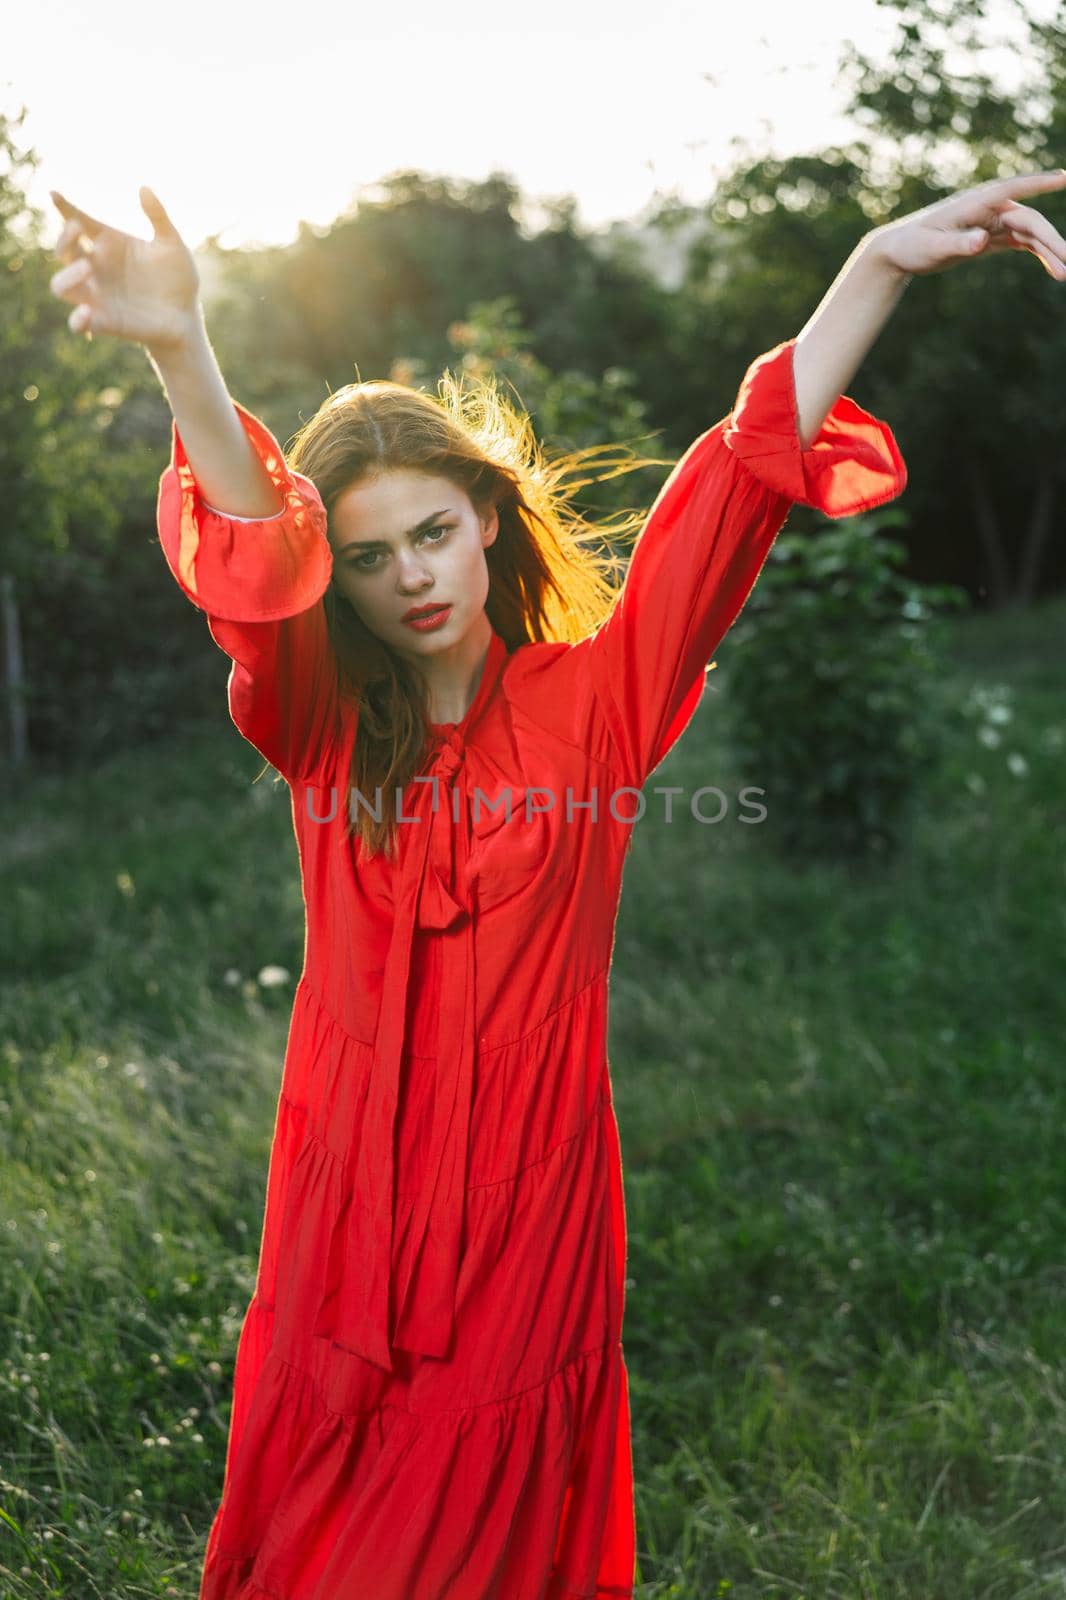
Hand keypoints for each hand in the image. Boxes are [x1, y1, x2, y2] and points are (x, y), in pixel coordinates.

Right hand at [48, 186, 202, 350]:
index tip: (54, 193)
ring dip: (67, 276)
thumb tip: (144, 187)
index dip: (64, 207)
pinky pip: (77, 323)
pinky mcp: (103, 322)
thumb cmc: (178, 279)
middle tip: (79, 229)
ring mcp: (97, 296)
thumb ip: (158, 216)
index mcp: (109, 243)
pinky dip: (77, 319)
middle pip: (64, 251)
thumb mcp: (172, 245)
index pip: (79, 221)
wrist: (187, 317)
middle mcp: (97, 268)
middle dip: (64, 239)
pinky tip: (87, 312)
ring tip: (87, 268)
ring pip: (60, 286)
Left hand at [868, 168, 1065, 280]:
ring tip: (1064, 274)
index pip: (1014, 188)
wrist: (900, 250)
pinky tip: (1053, 269)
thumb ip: (959, 243)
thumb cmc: (913, 245)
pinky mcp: (991, 237)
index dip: (1040, 183)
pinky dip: (1037, 255)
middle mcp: (989, 209)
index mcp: (976, 203)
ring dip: (1048, 252)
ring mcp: (992, 222)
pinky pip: (1021, 244)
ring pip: (1029, 234)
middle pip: (1029, 221)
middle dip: (1051, 241)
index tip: (1064, 178)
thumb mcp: (933, 248)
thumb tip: (983, 240)